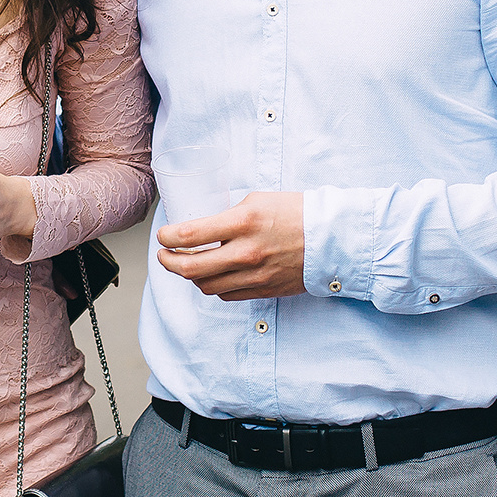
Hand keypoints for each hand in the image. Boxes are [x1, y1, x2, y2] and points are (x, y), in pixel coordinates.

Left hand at [154, 190, 307, 301]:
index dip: (167, 238)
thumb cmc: (297, 212)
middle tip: (164, 255)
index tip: (162, 236)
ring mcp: (255, 275)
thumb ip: (228, 216)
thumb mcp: (257, 201)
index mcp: (243, 222)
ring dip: (190, 277)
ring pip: (206, 286)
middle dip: (168, 262)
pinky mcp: (264, 290)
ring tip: (187, 265)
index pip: (189, 235)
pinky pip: (227, 295)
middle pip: (191, 269)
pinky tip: (213, 275)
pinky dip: (214, 286)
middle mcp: (246, 252)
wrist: (333, 237)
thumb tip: (205, 228)